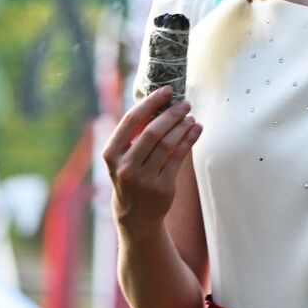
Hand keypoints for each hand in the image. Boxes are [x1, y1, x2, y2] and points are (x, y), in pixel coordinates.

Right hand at [103, 86, 202, 232]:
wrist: (135, 217)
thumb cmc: (131, 176)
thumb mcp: (123, 157)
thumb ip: (134, 134)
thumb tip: (159, 102)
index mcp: (111, 154)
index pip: (130, 121)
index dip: (150, 102)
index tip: (166, 90)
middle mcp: (125, 167)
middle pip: (152, 132)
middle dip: (171, 114)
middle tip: (185, 103)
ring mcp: (143, 179)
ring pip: (167, 145)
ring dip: (182, 126)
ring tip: (191, 117)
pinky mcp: (162, 188)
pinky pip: (178, 158)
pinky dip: (189, 140)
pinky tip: (196, 129)